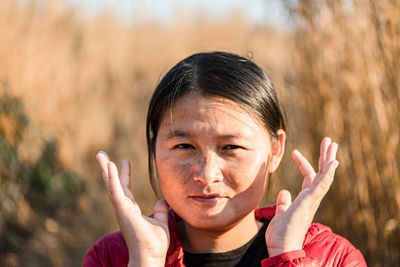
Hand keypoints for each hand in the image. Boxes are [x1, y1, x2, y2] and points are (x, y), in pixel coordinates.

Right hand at [96, 151, 169, 266]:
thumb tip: (162, 200)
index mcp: (131, 209)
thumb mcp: (161, 222)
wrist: (151, 257)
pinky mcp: (123, 210)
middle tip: (100, 155)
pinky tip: (109, 166)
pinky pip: (116, 191)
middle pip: (113, 184)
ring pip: (111, 185)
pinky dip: (112, 178)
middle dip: (107, 169)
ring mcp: (121, 209)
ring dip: (106, 170)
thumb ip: (160, 210)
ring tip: (100, 155)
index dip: (124, 174)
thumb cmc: (154, 243)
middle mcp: (123, 207)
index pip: (125, 188)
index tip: (124, 161)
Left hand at [265, 137, 338, 256]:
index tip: (294, 152)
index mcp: (305, 200)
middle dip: (324, 157)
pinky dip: (328, 173)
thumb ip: (284, 203)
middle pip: (321, 173)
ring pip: (324, 175)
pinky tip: (333, 162)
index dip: (303, 164)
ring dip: (328, 159)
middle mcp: (311, 198)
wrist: (282, 247)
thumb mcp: (281, 213)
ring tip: (331, 143)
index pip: (308, 177)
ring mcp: (312, 199)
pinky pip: (323, 184)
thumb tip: (285, 192)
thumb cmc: (282, 234)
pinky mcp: (311, 201)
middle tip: (328, 141)